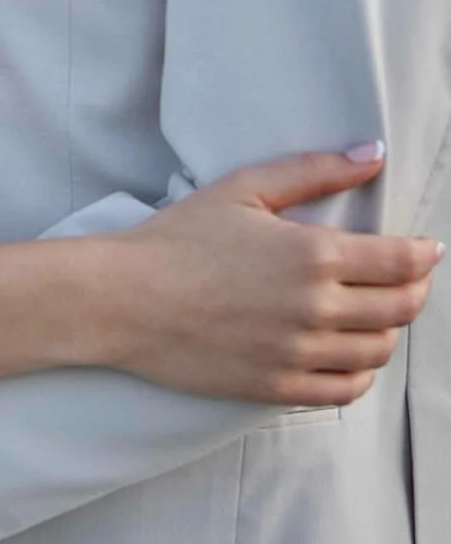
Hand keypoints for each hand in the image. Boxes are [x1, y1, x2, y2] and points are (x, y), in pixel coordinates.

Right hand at [110, 149, 441, 405]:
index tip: (428, 249)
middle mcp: (316, 308)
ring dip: (388, 329)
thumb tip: (371, 154)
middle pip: (400, 308)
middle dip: (414, 290)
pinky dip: (361, 371)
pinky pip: (346, 389)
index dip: (424, 255)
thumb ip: (313, 170)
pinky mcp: (278, 386)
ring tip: (375, 312)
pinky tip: (350, 352)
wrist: (123, 299)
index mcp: (312, 254)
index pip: (401, 262)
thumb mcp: (243, 187)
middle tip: (406, 278)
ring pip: (378, 350)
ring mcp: (299, 353)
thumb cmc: (178, 238)